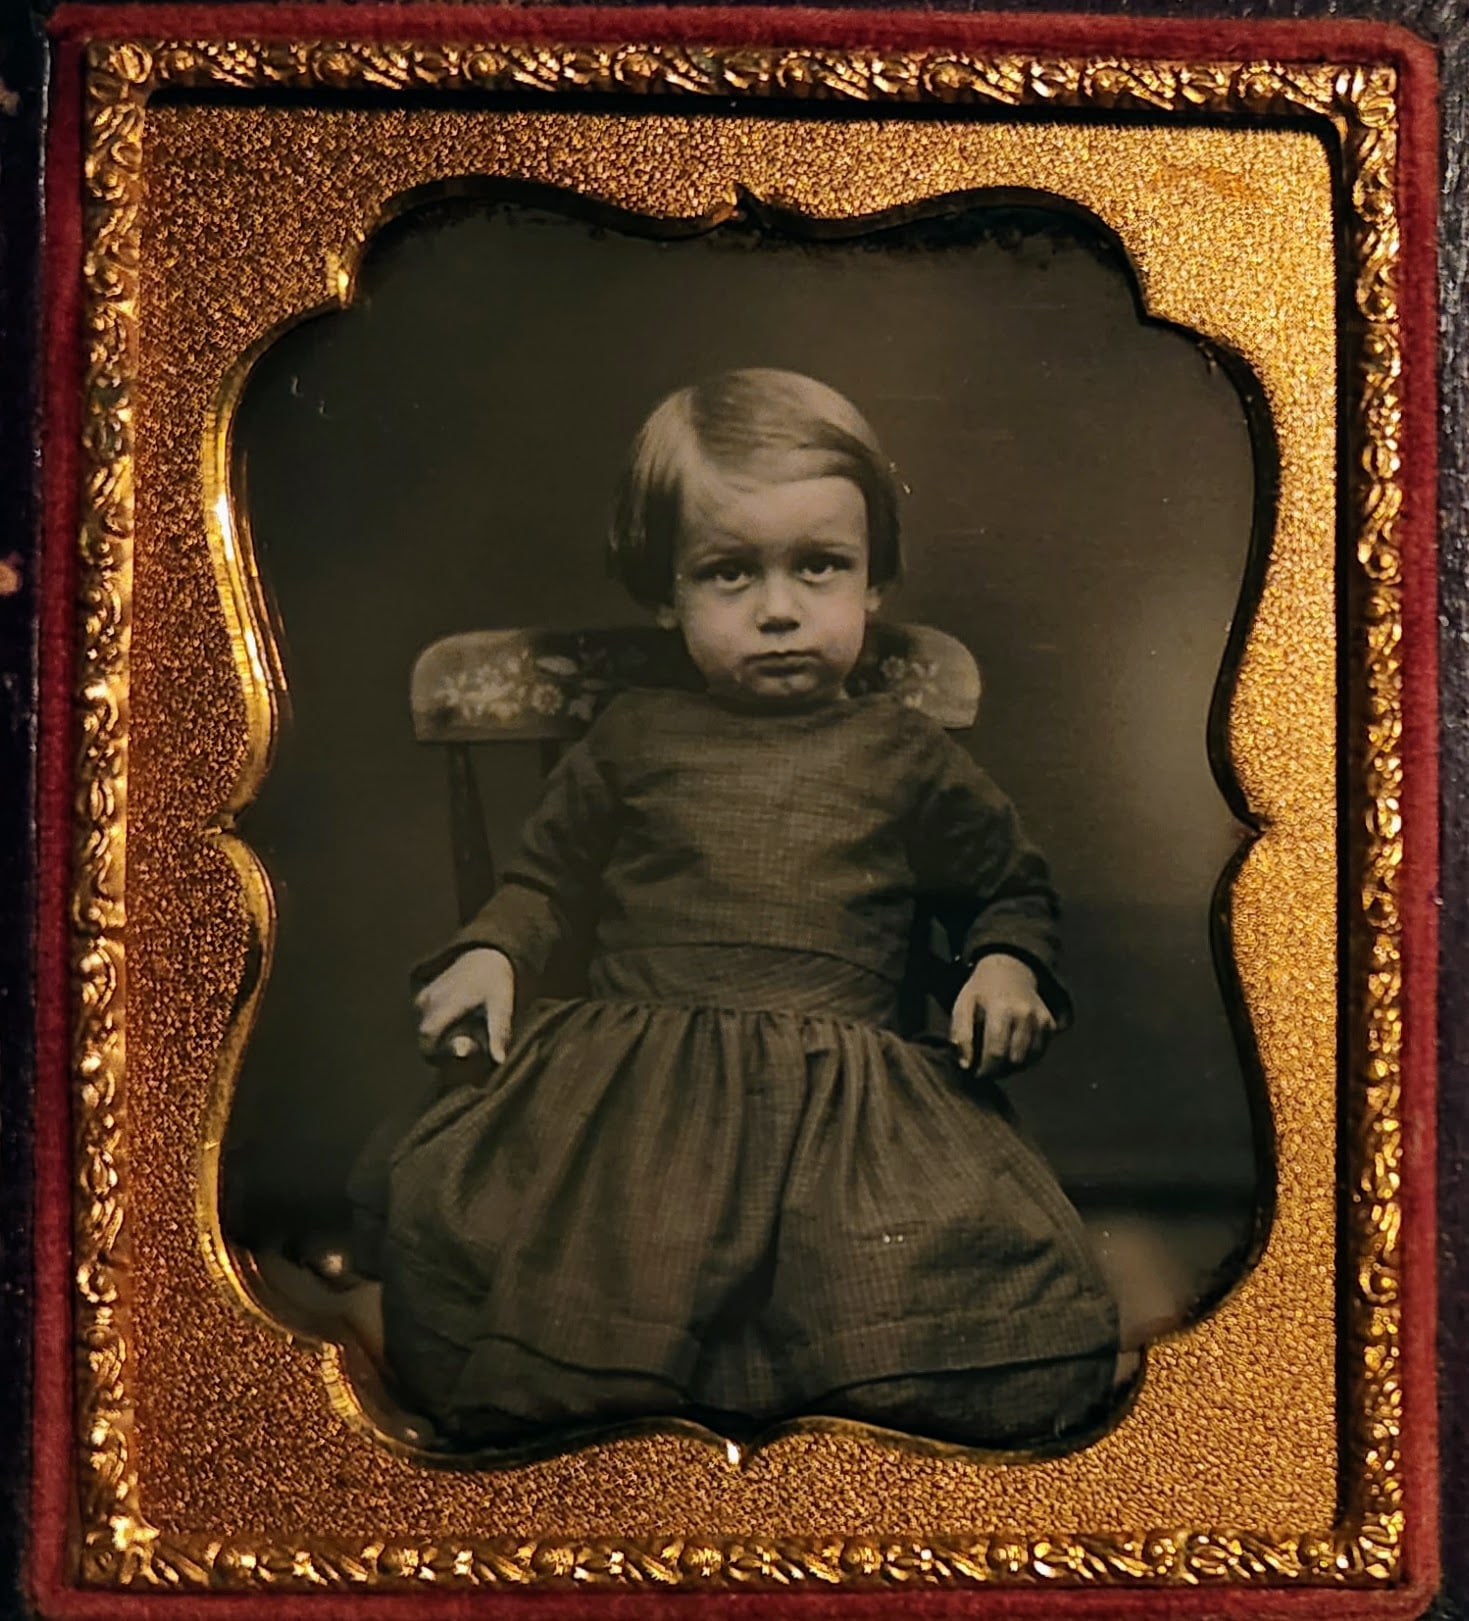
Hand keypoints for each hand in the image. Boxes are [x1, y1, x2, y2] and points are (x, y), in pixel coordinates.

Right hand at [414, 948, 514, 1063]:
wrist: (486, 954)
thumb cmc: (496, 982)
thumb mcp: (502, 1007)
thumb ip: (498, 1034)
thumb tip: (499, 1060)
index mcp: (446, 1003)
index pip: (427, 1037)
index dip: (436, 1053)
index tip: (456, 1056)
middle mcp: (429, 999)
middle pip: (425, 1036)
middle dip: (442, 1047)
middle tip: (468, 1043)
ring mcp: (424, 996)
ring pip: (425, 1028)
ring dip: (440, 1036)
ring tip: (466, 1028)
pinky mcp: (423, 994)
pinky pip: (425, 1018)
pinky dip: (438, 1026)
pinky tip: (459, 1019)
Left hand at [950, 953, 1055, 1078]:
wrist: (1010, 971)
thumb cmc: (981, 992)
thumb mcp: (962, 1005)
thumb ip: (961, 1034)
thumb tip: (965, 1065)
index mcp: (1000, 1008)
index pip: (996, 1052)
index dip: (985, 1070)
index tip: (975, 1074)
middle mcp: (1025, 1014)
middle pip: (1014, 1060)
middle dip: (998, 1070)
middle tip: (985, 1068)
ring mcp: (1041, 1019)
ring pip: (1028, 1061)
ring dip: (1012, 1067)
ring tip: (997, 1059)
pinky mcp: (1050, 1024)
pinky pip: (1039, 1054)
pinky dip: (1025, 1059)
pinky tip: (1010, 1051)